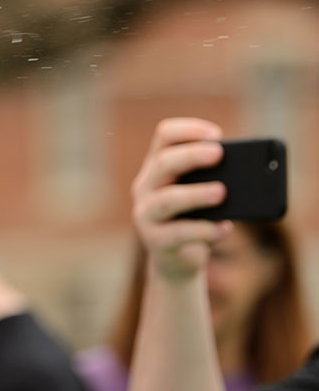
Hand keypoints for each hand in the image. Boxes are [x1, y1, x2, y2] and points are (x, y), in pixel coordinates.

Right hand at [131, 118, 232, 283]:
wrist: (177, 260)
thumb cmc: (194, 219)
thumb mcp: (201, 194)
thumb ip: (213, 179)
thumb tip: (244, 173)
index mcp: (158, 167)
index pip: (165, 136)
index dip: (189, 130)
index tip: (217, 134)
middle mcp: (146, 187)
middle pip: (163, 163)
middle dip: (192, 156)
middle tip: (219, 153)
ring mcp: (146, 214)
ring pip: (166, 200)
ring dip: (195, 194)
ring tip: (222, 192)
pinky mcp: (155, 241)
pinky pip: (178, 234)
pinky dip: (205, 230)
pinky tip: (225, 228)